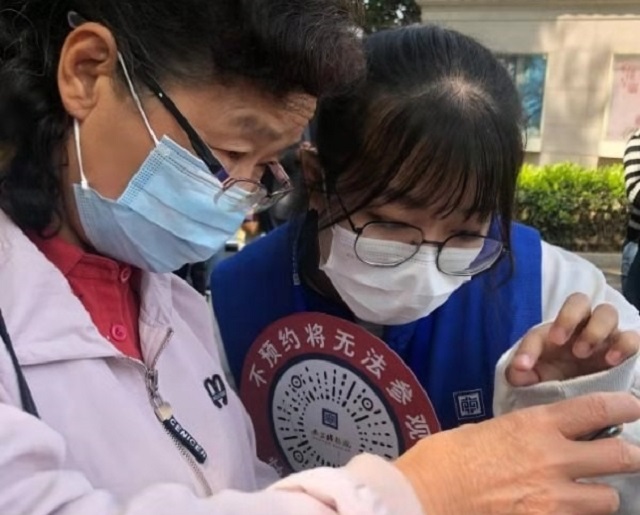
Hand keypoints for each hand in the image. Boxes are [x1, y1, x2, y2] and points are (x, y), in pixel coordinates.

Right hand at [395, 392, 639, 514]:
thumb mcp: (480, 432)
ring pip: (608, 498)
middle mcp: (554, 459)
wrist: (426, 497)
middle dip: (631, 455)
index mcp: (534, 425)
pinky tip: (558, 508)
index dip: (623, 406)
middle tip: (628, 455)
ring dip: (600, 494)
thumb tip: (525, 440)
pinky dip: (575, 514)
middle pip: (621, 456)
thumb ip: (513, 434)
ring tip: (586, 493)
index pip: (596, 410)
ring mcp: (555, 499)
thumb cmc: (444, 458)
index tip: (633, 406)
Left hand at [506, 293, 639, 386]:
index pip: (540, 328)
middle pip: (579, 300)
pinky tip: (611, 360)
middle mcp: (580, 325)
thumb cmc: (556, 377)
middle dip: (568, 317)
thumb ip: (520, 373)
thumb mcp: (535, 378)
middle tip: (559, 343)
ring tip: (583, 354)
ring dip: (595, 330)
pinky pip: (632, 337)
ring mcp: (605, 335)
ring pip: (607, 313)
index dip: (529, 347)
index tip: (523, 366)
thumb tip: (517, 370)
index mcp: (553, 331)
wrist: (584, 392)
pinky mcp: (625, 349)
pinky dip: (624, 344)